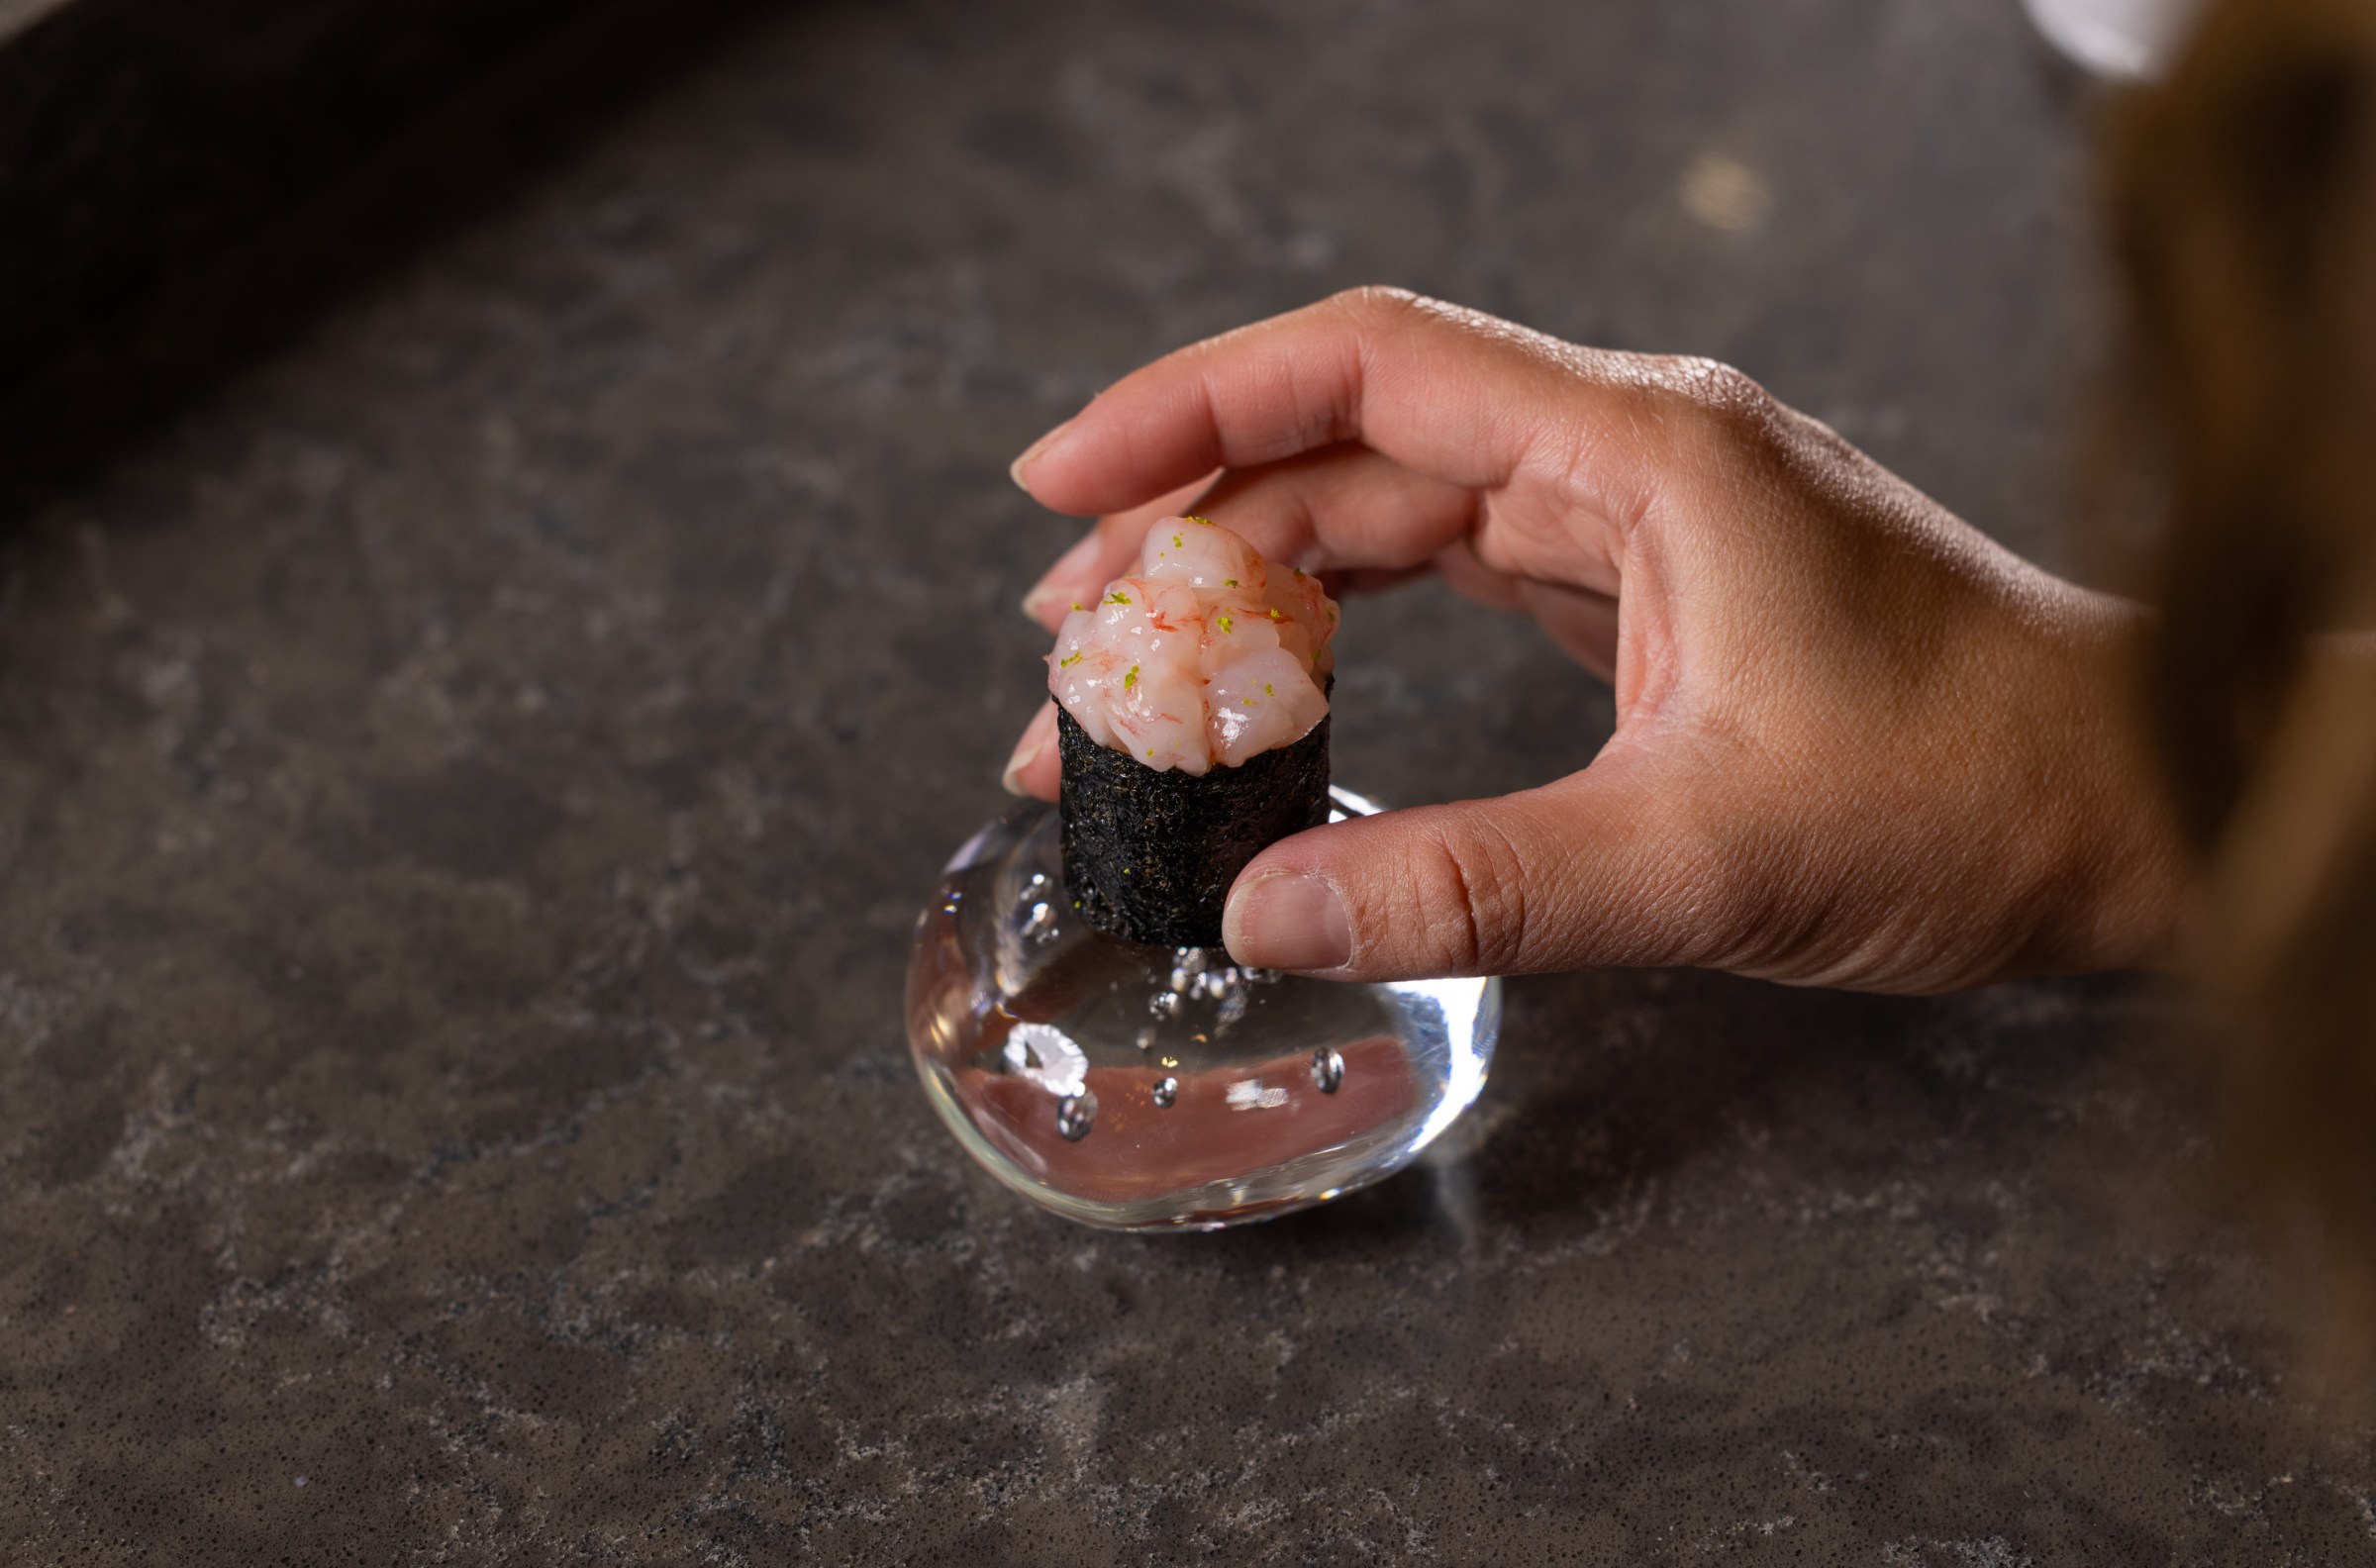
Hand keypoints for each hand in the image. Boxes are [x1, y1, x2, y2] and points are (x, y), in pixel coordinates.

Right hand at [1003, 288, 2182, 992]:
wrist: (2138, 810)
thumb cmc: (1980, 793)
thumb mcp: (1709, 853)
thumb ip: (1476, 884)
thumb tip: (1261, 908)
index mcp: (1639, 450)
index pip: (1364, 367)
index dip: (1191, 406)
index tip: (1059, 483)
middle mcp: (1625, 458)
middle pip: (1349, 447)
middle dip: (1188, 537)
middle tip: (1064, 658)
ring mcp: (1635, 526)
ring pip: (1390, 512)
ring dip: (1255, 586)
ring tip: (1133, 684)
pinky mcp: (1644, 598)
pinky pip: (1452, 576)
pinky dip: (1346, 625)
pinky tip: (1277, 686)